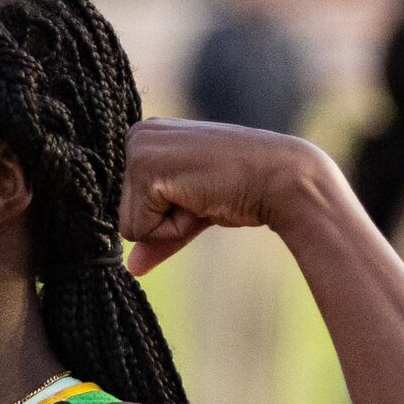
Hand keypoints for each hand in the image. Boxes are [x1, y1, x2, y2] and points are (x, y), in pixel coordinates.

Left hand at [118, 118, 337, 274]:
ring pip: (129, 226)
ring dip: (170, 224)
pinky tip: (202, 198)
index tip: (199, 190)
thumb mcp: (191, 210)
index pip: (129, 204)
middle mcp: (136, 135)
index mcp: (145, 137)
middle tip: (203, 194)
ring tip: (204, 195)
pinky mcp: (145, 168)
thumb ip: (158, 235)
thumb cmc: (241, 189)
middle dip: (165, 221)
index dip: (165, 213)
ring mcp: (138, 148)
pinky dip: (173, 227)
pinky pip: (139, 230)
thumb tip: (132, 268)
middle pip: (123, 214)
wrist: (280, 180)